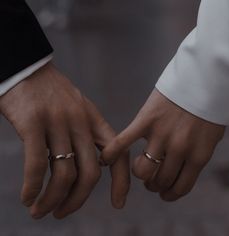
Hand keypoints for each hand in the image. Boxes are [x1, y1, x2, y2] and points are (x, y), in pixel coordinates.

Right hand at [0, 63, 129, 218]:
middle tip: (62, 213)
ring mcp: (57, 122)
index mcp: (94, 120)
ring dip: (52, 200)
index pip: (118, 155)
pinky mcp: (33, 122)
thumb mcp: (79, 111)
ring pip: (64, 174)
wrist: (29, 69)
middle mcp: (80, 123)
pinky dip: (33, 187)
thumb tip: (90, 167)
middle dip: (78, 200)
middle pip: (90, 173)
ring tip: (40, 211)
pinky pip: (37, 165)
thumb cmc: (54, 94)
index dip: (122, 182)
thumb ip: (86, 136)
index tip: (118, 204)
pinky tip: (28, 197)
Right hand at [101, 89, 224, 200]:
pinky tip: (105, 159)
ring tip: (139, 169)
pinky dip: (112, 153)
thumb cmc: (207, 108)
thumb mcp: (210, 137)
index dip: (170, 194)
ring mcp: (161, 135)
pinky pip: (124, 141)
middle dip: (154, 185)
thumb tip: (180, 171)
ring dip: (140, 174)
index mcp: (198, 155)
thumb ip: (196, 155)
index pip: (181, 187)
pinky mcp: (145, 120)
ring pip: (143, 171)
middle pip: (160, 180)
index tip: (164, 194)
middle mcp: (179, 149)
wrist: (202, 78)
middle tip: (151, 180)